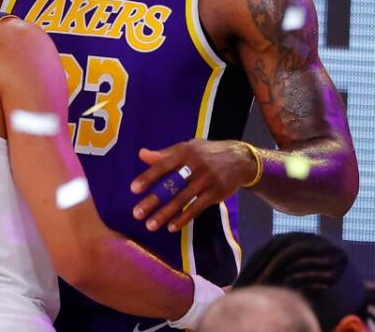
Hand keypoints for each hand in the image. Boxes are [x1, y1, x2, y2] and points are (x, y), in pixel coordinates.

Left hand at [130, 139, 257, 232]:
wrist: (240, 159)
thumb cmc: (207, 153)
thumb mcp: (187, 147)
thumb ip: (164, 154)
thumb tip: (141, 154)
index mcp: (184, 153)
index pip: (162, 166)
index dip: (148, 178)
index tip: (134, 189)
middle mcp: (195, 166)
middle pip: (170, 186)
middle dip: (153, 201)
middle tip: (137, 213)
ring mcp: (205, 181)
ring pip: (182, 200)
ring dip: (165, 214)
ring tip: (150, 225)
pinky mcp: (215, 194)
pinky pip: (196, 208)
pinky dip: (183, 218)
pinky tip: (171, 227)